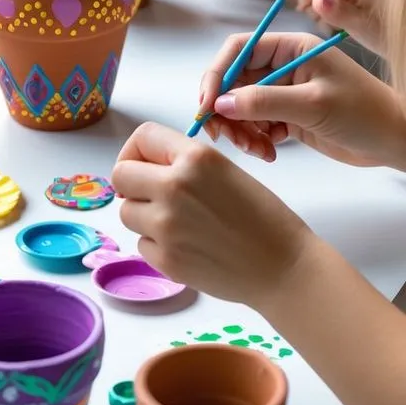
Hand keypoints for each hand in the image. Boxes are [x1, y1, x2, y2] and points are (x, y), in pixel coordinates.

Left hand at [112, 122, 310, 306]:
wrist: (284, 267)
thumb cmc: (262, 217)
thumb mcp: (223, 170)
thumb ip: (181, 162)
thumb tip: (140, 168)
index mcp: (195, 157)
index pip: (142, 137)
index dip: (136, 151)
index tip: (141, 164)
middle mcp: (175, 186)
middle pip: (121, 175)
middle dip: (132, 185)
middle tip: (152, 196)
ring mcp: (167, 225)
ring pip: (126, 212)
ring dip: (144, 216)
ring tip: (178, 222)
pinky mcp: (166, 259)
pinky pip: (141, 243)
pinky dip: (156, 245)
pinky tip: (187, 245)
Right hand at [197, 31, 405, 167]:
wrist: (394, 141)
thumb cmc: (364, 113)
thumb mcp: (312, 104)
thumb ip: (264, 102)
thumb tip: (219, 104)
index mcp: (290, 48)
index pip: (238, 49)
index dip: (217, 74)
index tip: (206, 105)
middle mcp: (283, 66)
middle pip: (234, 81)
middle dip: (225, 109)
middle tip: (223, 136)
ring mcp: (284, 92)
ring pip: (241, 106)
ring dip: (240, 129)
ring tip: (255, 149)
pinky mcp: (288, 116)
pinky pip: (256, 125)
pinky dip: (254, 140)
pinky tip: (269, 153)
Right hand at [296, 0, 389, 56]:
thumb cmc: (390, 29)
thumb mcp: (363, 25)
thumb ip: (338, 11)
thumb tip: (315, 0)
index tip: (318, 17)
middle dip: (311, 6)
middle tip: (331, 23)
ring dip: (318, 12)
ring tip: (339, 24)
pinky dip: (325, 13)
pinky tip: (340, 21)